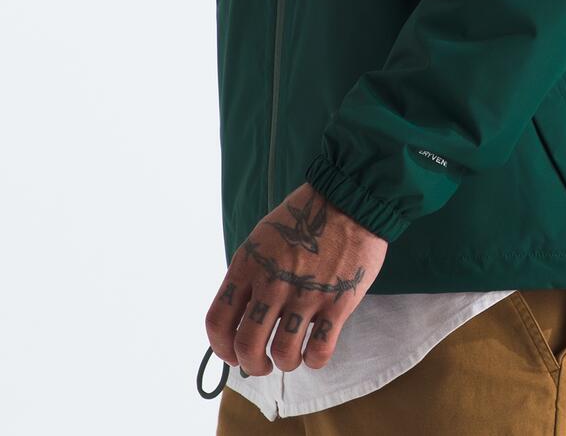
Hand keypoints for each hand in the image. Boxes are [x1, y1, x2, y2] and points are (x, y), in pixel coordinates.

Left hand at [205, 181, 388, 375]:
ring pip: (283, 354)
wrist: (348, 200)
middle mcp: (272, 282)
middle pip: (247, 345)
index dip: (221, 348)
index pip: (218, 321)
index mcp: (249, 265)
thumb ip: (250, 275)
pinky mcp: (337, 303)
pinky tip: (315, 351)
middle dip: (252, 365)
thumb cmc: (303, 218)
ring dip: (285, 363)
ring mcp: (305, 294)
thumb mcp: (262, 238)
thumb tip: (242, 316)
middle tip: (262, 364)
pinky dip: (315, 360)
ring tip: (291, 355)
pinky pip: (319, 351)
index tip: (232, 354)